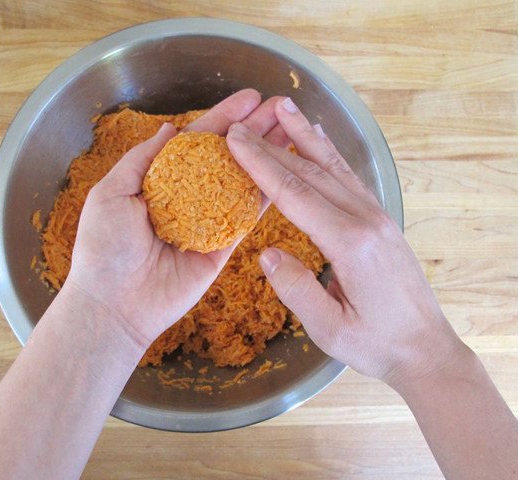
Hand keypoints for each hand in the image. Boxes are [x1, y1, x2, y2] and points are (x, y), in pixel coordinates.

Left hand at [63, 89, 288, 349]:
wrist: (114, 305)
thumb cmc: (104, 248)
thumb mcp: (111, 193)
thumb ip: (142, 159)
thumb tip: (169, 129)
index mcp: (160, 180)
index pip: (197, 141)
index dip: (223, 117)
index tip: (250, 97)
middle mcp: (187, 197)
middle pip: (226, 157)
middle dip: (254, 130)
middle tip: (282, 107)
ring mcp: (207, 222)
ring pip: (242, 182)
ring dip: (267, 157)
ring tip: (293, 132)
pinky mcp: (221, 248)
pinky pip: (246, 218)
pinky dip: (266, 196)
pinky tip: (287, 172)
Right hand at [226, 98, 466, 385]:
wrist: (425, 348)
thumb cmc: (375, 343)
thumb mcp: (329, 329)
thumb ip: (297, 289)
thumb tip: (265, 253)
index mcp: (350, 244)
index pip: (296, 195)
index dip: (262, 166)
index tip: (236, 141)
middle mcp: (366, 220)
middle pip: (311, 173)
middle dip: (273, 147)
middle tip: (242, 125)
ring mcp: (377, 216)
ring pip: (334, 167)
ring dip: (306, 135)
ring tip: (284, 107)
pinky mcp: (381, 219)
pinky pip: (350, 178)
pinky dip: (330, 153)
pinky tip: (319, 137)